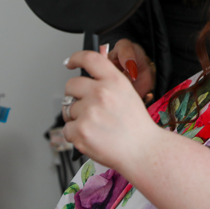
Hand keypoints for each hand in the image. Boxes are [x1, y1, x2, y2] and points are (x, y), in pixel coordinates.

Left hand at [62, 50, 158, 172]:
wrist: (143, 150)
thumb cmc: (136, 126)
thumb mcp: (128, 94)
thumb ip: (108, 82)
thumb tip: (89, 76)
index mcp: (115, 81)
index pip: (90, 58)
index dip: (76, 58)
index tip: (70, 62)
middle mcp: (101, 93)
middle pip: (71, 85)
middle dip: (74, 96)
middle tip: (86, 107)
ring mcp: (89, 112)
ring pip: (67, 109)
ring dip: (76, 118)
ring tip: (95, 126)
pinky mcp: (80, 131)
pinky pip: (66, 129)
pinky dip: (75, 135)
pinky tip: (92, 136)